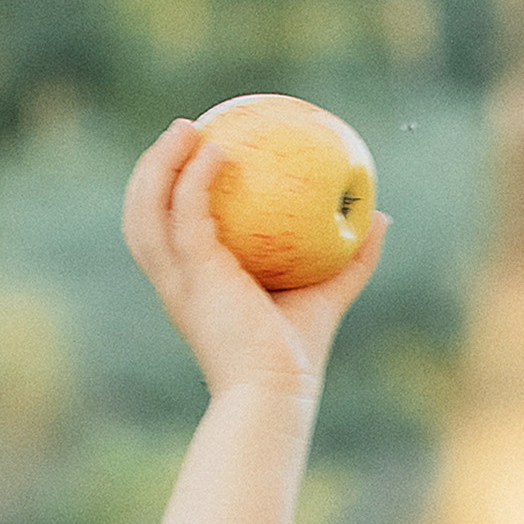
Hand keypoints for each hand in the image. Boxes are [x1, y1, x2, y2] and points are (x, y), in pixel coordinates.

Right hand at [123, 118, 384, 404]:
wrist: (276, 395)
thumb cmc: (296, 359)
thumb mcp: (326, 297)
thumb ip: (351, 259)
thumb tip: (382, 218)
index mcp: (193, 286)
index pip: (164, 233)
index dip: (168, 193)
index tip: (193, 157)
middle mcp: (176, 281)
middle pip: (140, 215)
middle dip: (152, 169)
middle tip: (185, 131)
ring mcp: (179, 279)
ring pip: (145, 210)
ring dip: (158, 164)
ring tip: (187, 128)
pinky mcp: (195, 275)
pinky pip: (187, 212)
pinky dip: (196, 179)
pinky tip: (220, 153)